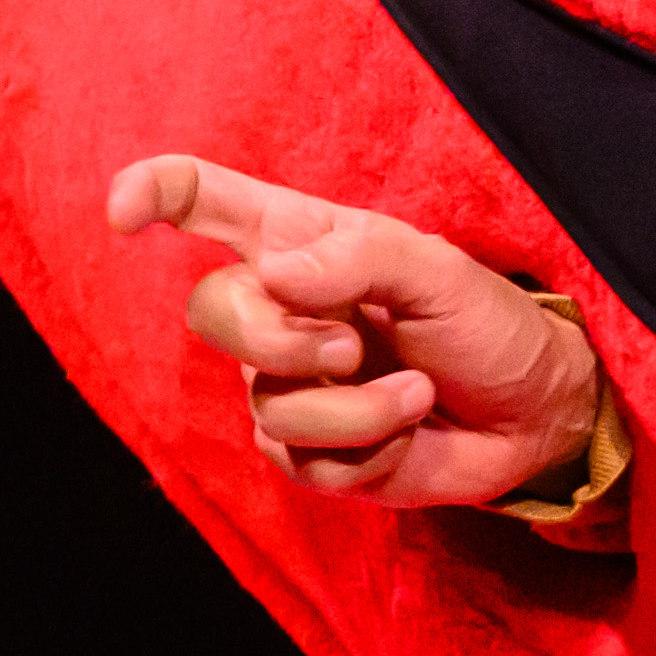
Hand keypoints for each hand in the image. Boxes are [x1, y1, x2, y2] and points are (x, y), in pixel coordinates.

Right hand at [99, 150, 606, 508]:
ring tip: (416, 393)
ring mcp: (287, 384)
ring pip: (268, 405)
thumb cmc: (484, 321)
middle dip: (283, 340)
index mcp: (298, 242)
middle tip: (354, 345)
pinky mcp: (310, 454)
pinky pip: (303, 462)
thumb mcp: (438, 270)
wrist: (532, 411)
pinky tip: (409, 430)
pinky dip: (370, 451)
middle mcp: (279, 309)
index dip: (151, 193)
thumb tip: (271, 277)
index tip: (123, 212)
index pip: (201, 201)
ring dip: (356, 409)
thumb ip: (358, 258)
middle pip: (211, 313)